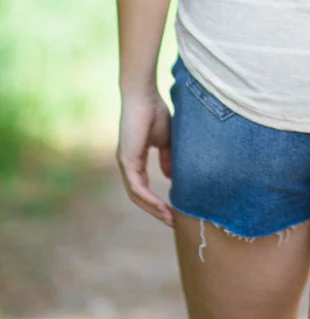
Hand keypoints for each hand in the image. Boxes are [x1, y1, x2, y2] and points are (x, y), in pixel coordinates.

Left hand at [116, 91, 174, 226]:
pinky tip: (162, 205)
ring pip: (137, 196)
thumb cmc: (155, 112)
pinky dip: (149, 198)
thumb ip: (168, 158)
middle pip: (139, 196)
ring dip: (153, 209)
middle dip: (156, 210)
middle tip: (173, 222)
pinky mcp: (127, 160)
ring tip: (170, 218)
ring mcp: (125, 163)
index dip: (157, 200)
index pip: (144, 187)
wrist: (144, 96)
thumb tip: (170, 177)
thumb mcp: (166, 140)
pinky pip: (136, 187)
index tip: (173, 211)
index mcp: (135, 160)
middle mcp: (128, 165)